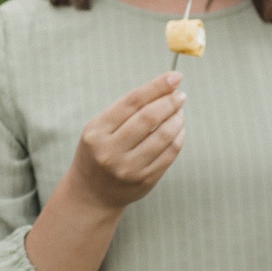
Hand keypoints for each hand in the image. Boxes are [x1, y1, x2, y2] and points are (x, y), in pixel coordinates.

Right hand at [64, 73, 186, 211]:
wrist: (91, 194)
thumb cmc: (99, 151)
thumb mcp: (100, 128)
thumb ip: (127, 110)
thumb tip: (166, 88)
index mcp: (97, 132)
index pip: (132, 102)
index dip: (156, 87)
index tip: (175, 77)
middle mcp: (110, 151)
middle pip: (148, 118)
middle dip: (169, 102)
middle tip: (180, 96)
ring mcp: (128, 168)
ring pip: (163, 137)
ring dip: (177, 119)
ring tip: (179, 112)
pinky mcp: (144, 181)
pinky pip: (169, 154)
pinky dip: (178, 138)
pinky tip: (178, 130)